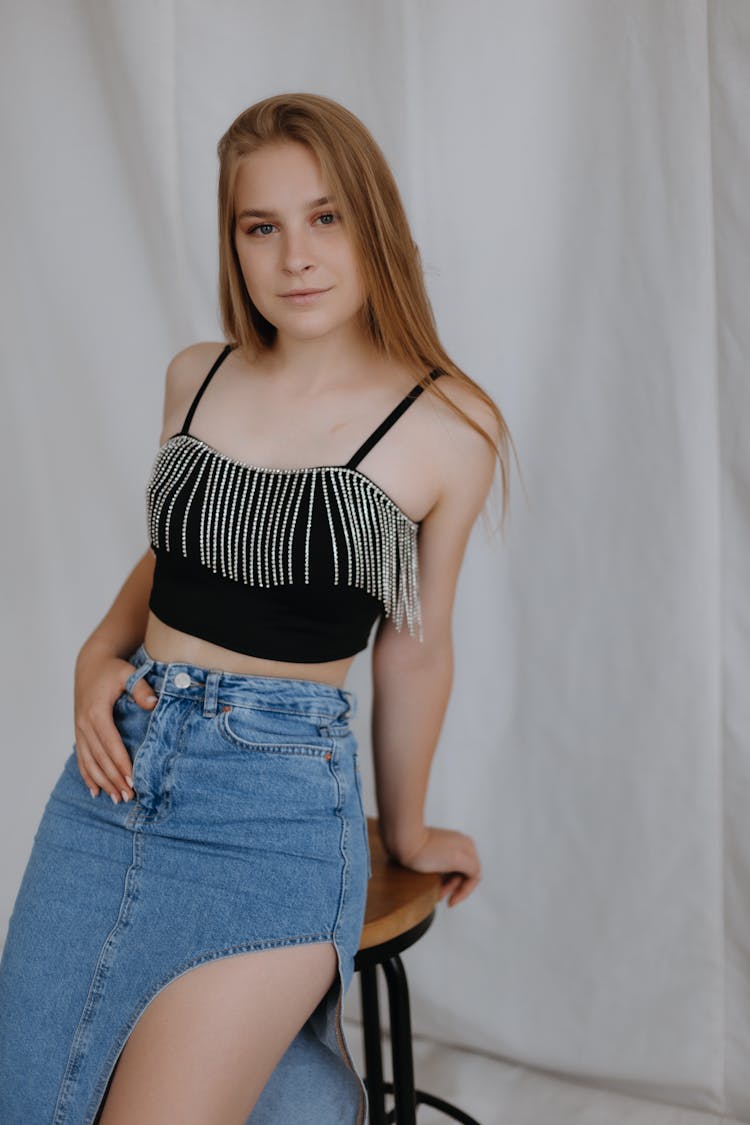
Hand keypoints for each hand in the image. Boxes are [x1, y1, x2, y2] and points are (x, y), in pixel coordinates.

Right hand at [73, 644, 156, 803]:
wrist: (91, 664)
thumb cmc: (112, 670)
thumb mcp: (128, 673)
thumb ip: (141, 688)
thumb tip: (153, 704)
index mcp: (97, 713)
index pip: (110, 744)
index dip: (121, 763)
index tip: (132, 780)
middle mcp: (84, 724)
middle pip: (100, 758)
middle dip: (114, 779)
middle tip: (128, 796)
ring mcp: (80, 729)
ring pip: (89, 762)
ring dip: (102, 782)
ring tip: (116, 799)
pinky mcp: (79, 732)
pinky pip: (81, 758)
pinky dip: (87, 776)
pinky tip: (95, 791)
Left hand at [393, 826, 480, 907]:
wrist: (404, 840)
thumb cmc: (426, 851)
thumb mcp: (456, 860)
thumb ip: (472, 868)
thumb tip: (475, 875)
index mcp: (468, 846)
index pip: (475, 875)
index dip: (465, 891)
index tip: (451, 901)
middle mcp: (461, 844)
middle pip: (464, 874)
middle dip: (454, 888)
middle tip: (440, 896)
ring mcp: (449, 845)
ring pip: (454, 871)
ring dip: (447, 884)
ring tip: (435, 892)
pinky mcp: (436, 848)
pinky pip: (444, 866)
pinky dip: (441, 877)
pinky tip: (433, 882)